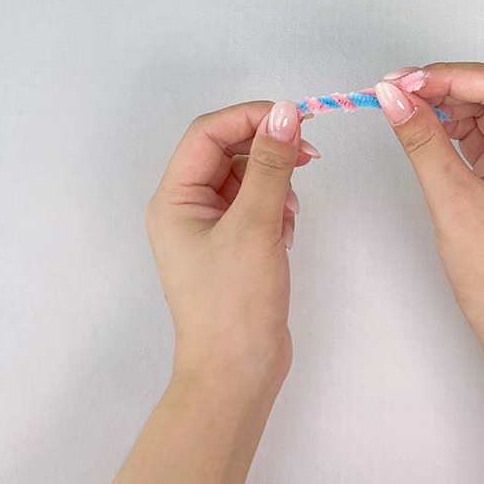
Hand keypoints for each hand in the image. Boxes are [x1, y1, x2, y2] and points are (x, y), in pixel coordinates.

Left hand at [145, 100, 318, 385]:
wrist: (237, 371)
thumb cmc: (234, 303)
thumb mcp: (255, 225)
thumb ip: (270, 165)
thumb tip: (284, 113)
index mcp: (174, 199)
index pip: (208, 133)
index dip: (251, 117)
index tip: (296, 118)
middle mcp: (187, 208)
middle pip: (228, 153)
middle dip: (268, 152)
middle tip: (309, 157)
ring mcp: (210, 229)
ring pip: (246, 179)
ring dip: (275, 185)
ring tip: (290, 215)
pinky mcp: (234, 247)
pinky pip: (256, 207)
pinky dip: (277, 210)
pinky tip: (286, 235)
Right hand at [376, 64, 483, 483]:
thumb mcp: (454, 199)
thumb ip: (422, 141)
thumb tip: (394, 97)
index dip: (446, 77)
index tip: (402, 82)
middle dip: (442, 90)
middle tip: (394, 92)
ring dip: (444, 110)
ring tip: (404, 113)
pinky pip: (482, 141)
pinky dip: (452, 135)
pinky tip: (424, 133)